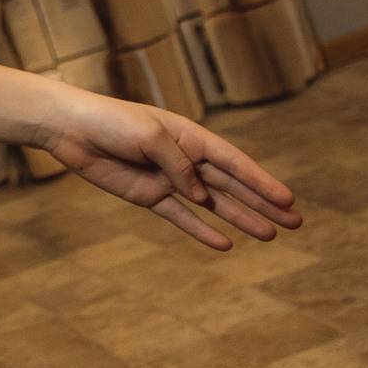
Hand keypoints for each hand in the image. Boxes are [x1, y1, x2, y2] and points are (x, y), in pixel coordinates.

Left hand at [37, 88, 300, 249]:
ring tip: (271, 235)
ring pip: (213, 203)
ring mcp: (168, 178)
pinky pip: (180, 216)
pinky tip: (225, 244)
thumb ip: (178, 164)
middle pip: (232, 185)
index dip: (262, 181)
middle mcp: (185, 158)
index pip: (235, 162)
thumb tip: (201, 194)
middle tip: (296, 222)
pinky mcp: (148, 195)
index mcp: (191, 136)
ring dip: (241, 219)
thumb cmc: (111, 122)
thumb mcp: (149, 136)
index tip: (288, 199)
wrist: (71, 128)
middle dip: (263, 203)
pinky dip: (201, 229)